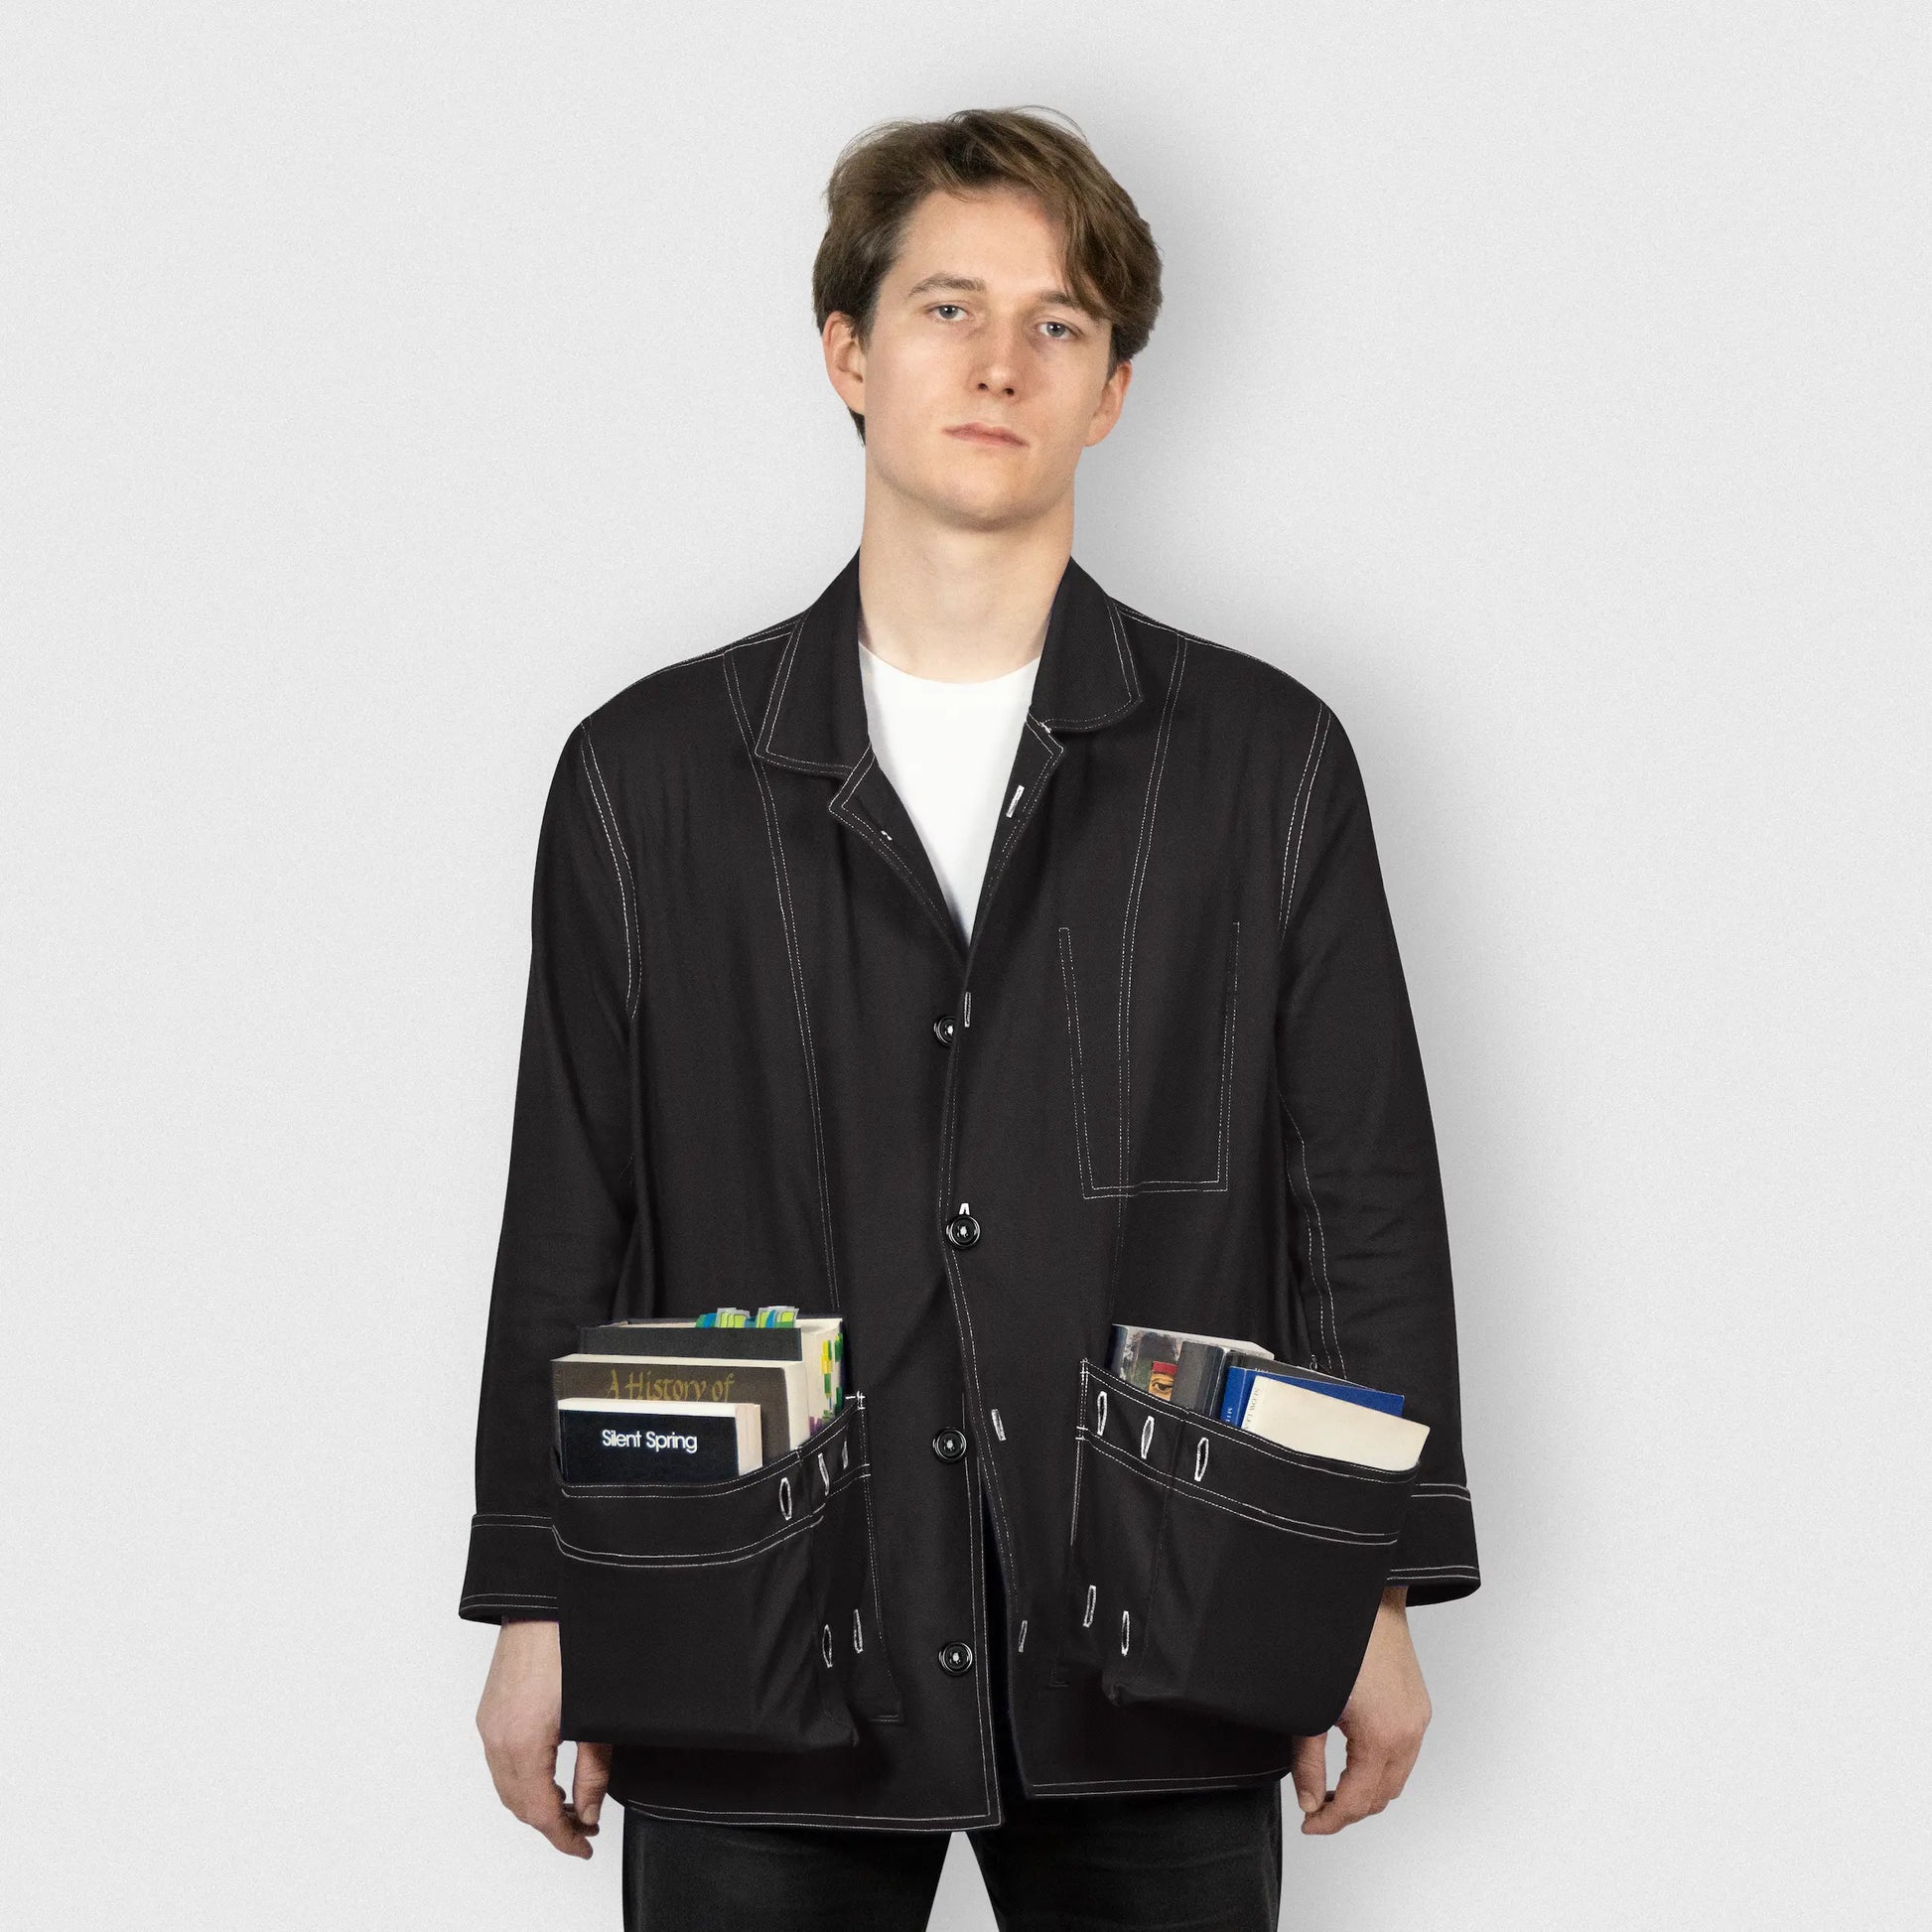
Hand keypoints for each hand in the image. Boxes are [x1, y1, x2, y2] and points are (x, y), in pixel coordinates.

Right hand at [475, 1619, 611, 1857]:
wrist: (544, 1600)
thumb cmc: (574, 1645)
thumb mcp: (597, 1716)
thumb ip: (593, 1771)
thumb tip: (588, 1811)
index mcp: (523, 1741)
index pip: (539, 1812)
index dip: (563, 1837)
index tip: (585, 1847)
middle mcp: (497, 1737)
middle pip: (518, 1804)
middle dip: (549, 1824)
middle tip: (582, 1829)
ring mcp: (489, 1723)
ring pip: (506, 1785)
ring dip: (534, 1803)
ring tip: (569, 1805)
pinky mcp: (490, 1710)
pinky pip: (499, 1761)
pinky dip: (521, 1779)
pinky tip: (548, 1775)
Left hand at [1289, 1587, 1429, 1835]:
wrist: (1366, 1596)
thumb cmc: (1335, 1642)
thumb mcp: (1309, 1707)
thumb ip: (1307, 1761)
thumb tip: (1308, 1801)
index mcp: (1382, 1737)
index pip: (1358, 1801)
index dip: (1331, 1821)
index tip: (1309, 1825)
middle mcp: (1409, 1733)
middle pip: (1382, 1798)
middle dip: (1349, 1810)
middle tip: (1315, 1809)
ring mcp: (1418, 1719)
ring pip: (1396, 1779)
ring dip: (1367, 1791)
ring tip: (1332, 1787)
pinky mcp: (1419, 1705)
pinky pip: (1405, 1754)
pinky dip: (1381, 1768)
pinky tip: (1354, 1760)